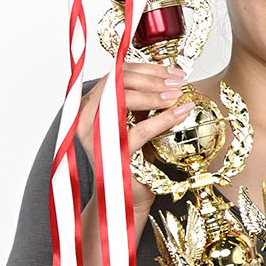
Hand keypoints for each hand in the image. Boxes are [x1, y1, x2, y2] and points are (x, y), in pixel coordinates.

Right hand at [75, 61, 193, 198]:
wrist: (129, 197)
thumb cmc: (133, 160)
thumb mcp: (137, 123)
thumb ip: (143, 102)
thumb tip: (167, 79)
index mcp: (89, 106)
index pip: (115, 74)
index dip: (145, 69)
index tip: (171, 71)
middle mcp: (84, 118)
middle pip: (116, 82)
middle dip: (152, 78)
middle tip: (178, 82)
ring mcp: (94, 136)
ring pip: (122, 100)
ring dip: (155, 94)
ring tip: (178, 95)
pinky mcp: (110, 153)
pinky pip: (139, 129)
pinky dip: (163, 119)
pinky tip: (180, 113)